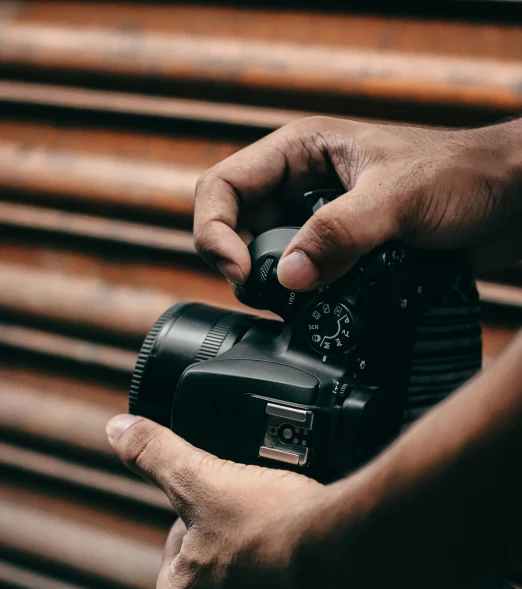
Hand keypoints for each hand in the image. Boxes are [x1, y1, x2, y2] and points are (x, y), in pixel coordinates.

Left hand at [106, 413, 406, 588]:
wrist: (356, 559)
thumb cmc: (275, 523)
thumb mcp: (205, 478)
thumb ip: (156, 454)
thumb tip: (117, 429)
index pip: (183, 555)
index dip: (207, 522)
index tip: (236, 505)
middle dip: (246, 560)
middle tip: (276, 526)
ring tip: (309, 552)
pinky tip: (337, 587)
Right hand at [194, 116, 521, 289]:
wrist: (508, 202)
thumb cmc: (462, 176)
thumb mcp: (395, 198)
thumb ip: (339, 234)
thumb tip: (286, 278)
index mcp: (299, 151)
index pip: (222, 187)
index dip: (215, 232)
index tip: (240, 273)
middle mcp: (301, 186)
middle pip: (236, 229)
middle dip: (239, 266)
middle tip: (266, 298)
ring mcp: (319, 221)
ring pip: (266, 258)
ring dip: (269, 286)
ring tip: (292, 306)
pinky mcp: (340, 253)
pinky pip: (301, 277)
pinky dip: (298, 298)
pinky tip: (314, 309)